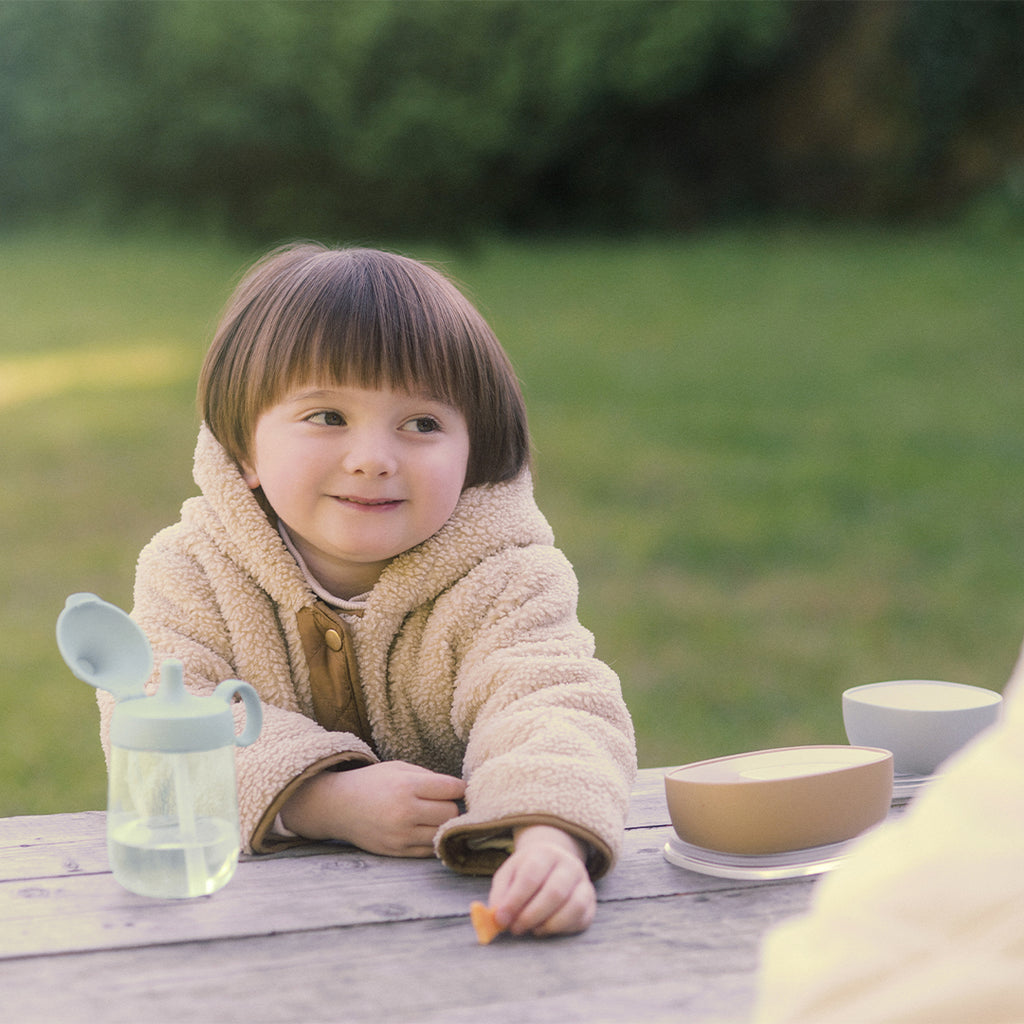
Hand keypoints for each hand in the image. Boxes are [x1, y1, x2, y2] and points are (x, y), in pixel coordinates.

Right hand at [280, 760, 464, 856]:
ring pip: (443, 833)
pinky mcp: (397, 851)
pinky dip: (433, 840)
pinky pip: (429, 850)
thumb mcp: (400, 768)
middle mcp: (404, 812)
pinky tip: (425, 829)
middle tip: (443, 802)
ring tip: (434, 816)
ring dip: (444, 825)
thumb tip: (460, 790)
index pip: (452, 789)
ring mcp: (401, 835)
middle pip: (451, 813)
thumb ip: (430, 777)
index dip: (459, 787)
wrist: (339, 806)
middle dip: (451, 806)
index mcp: (407, 786)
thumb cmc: (373, 782)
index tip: (457, 788)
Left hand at [488, 825, 595, 936]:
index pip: (531, 876)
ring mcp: (584, 881)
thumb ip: (500, 895)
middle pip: (554, 893)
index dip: (515, 901)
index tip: (501, 919)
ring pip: (573, 907)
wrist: (553, 863)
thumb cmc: (526, 872)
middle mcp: (569, 864)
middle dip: (531, 916)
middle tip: (515, 928)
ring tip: (531, 929)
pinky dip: (561, 929)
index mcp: (545, 853)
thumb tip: (497, 918)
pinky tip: (545, 928)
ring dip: (548, 925)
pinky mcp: (591, 900)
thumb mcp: (508, 875)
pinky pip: (582, 918)